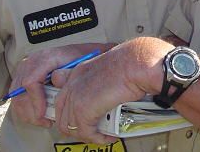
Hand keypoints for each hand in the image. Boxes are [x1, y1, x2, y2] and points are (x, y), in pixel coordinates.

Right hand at [9, 44, 109, 127]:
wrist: (79, 52)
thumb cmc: (81, 59)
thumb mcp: (78, 67)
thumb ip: (69, 79)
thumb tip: (61, 95)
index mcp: (46, 57)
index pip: (31, 82)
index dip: (36, 101)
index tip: (43, 114)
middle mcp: (32, 61)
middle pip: (20, 92)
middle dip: (31, 112)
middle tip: (45, 121)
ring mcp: (25, 68)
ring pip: (16, 97)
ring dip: (28, 113)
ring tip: (44, 120)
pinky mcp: (23, 75)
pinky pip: (17, 96)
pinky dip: (26, 109)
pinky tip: (39, 115)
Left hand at [54, 37, 171, 143]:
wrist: (137, 62)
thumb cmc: (131, 61)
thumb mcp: (110, 67)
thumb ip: (99, 80)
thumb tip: (104, 94)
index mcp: (79, 72)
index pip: (63, 99)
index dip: (71, 114)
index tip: (83, 120)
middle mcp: (73, 83)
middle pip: (62, 116)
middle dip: (77, 128)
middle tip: (93, 131)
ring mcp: (76, 96)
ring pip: (71, 127)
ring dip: (88, 135)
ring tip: (103, 135)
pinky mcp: (83, 109)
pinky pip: (86, 132)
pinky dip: (97, 138)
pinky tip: (108, 136)